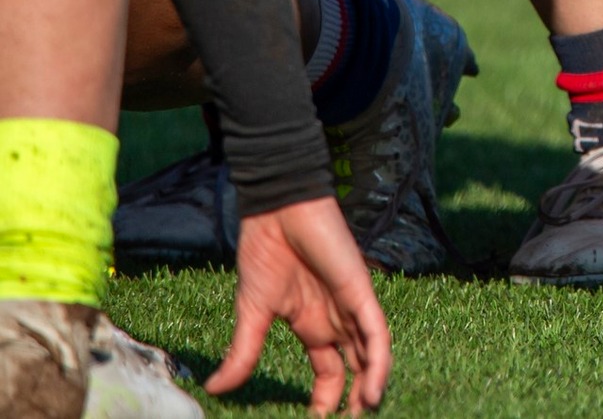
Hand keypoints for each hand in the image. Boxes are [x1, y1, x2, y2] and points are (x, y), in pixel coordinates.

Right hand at [206, 196, 391, 414]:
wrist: (277, 212)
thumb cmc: (265, 253)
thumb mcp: (252, 313)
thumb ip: (243, 352)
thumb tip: (215, 389)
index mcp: (313, 325)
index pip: (329, 370)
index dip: (327, 397)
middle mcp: (337, 319)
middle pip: (355, 366)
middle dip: (356, 398)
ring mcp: (351, 306)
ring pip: (372, 355)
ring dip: (372, 387)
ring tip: (366, 414)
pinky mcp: (361, 292)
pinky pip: (377, 333)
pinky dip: (380, 362)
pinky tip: (374, 390)